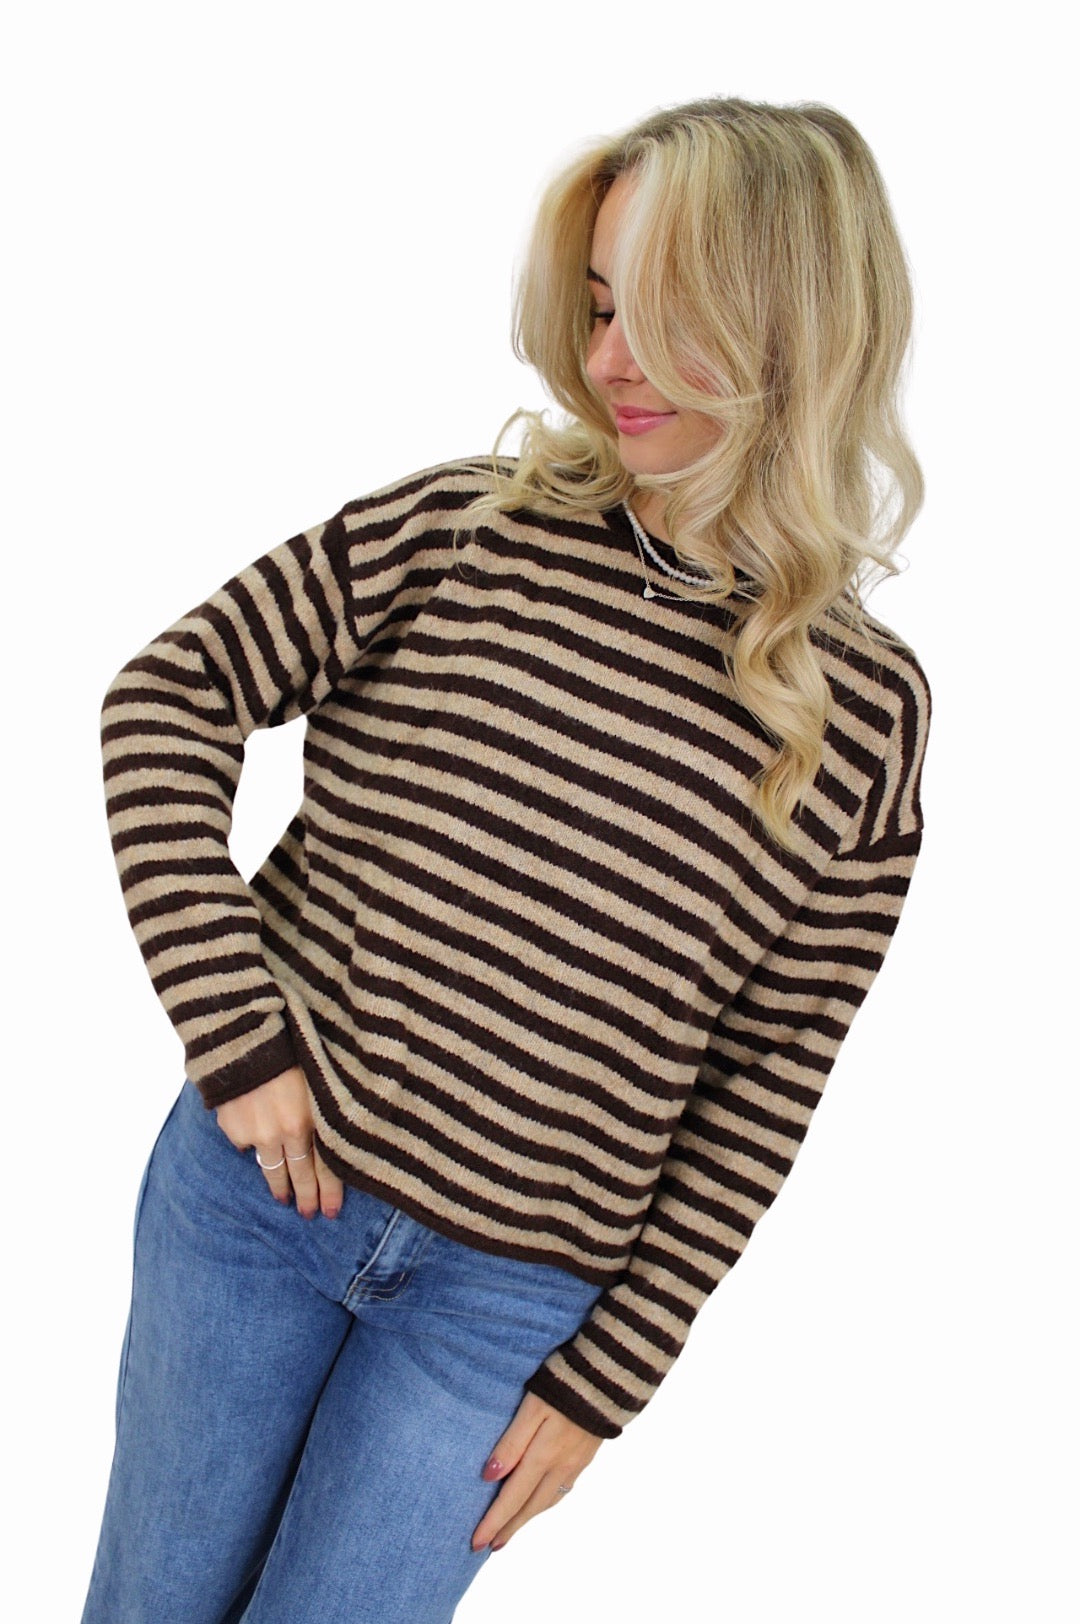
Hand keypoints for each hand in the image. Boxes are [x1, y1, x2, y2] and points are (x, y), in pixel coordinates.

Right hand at [215, 1066, 344, 1219]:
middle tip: (310, 1214)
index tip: (332, 1211)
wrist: (242, 1041)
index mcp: (312, 1117)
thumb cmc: (287, 1051)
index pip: (326, 1165)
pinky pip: (247, 1145)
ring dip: (279, 1187)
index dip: (330, 1190)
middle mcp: (287, 1131)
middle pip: (300, 1173)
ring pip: (272, 1169)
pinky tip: (256, 1144)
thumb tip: (336, 1135)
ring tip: (283, 1198)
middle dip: (306, 1197)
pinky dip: (252, 1145)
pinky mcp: (236, 1131)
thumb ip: (324, 1109)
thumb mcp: (315, 1078)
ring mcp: (259, 1134)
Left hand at [472, 1391, 604, 1552]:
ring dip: (526, 1519)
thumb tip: (489, 1477)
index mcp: (544, 1455)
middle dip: (507, 1528)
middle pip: (529, 1506)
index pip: (512, 1497)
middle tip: (487, 1547)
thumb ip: (511, 1441)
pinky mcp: (585, 1456)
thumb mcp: (532, 1407)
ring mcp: (575, 1463)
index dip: (494, 1521)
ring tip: (509, 1532)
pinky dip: (545, 1503)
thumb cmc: (564, 1383)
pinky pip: (561, 1490)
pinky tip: (540, 1503)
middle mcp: (560, 1466)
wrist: (610, 1376)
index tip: (476, 1542)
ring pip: (547, 1501)